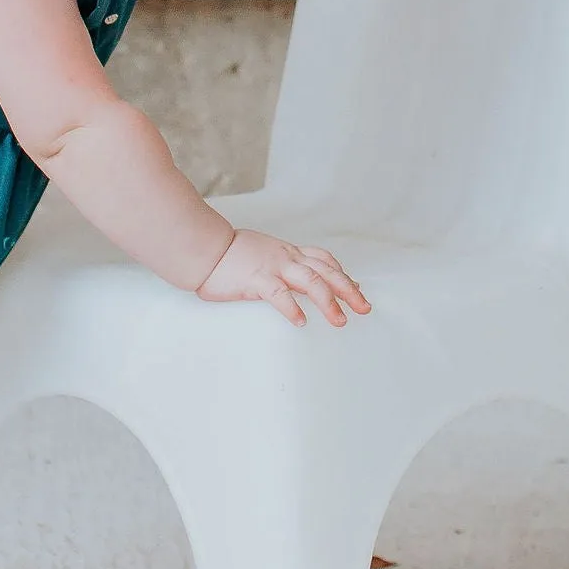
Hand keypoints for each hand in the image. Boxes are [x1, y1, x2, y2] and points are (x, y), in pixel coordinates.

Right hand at [196, 229, 370, 326]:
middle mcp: (286, 257)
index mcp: (287, 252)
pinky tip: (301, 321)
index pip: (323, 260)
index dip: (342, 274)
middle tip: (364, 308)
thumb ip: (279, 265)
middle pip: (326, 271)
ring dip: (328, 301)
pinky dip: (291, 307)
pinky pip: (278, 293)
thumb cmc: (227, 254)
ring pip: (310, 281)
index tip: (356, 288)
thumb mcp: (262, 254)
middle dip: (348, 290)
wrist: (203, 246)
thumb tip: (292, 281)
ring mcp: (272, 267)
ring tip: (340, 320)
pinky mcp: (255, 279)